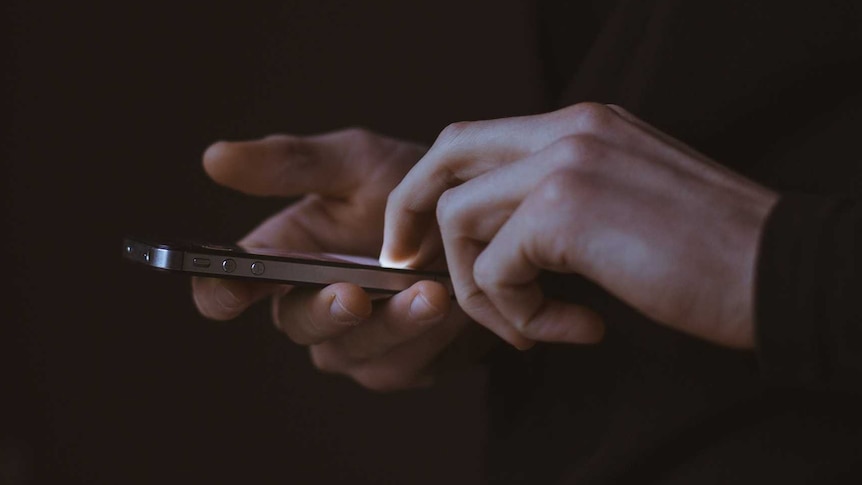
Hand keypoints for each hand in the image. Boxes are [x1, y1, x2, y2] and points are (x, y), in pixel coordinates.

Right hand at [192, 129, 491, 390]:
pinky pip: (405, 364)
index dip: (221, 292)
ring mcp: (356, 342)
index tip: (232, 288)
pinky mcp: (402, 363)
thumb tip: (214, 158)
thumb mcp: (356, 162)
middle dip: (325, 312)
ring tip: (429, 293)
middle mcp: (311, 306)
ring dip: (391, 326)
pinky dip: (430, 337)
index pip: (230, 288)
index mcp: (284, 257)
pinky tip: (455, 305)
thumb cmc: (408, 185)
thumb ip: (292, 164)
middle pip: (298, 325)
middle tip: (353, 294)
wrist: (481, 217)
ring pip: (354, 351)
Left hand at [382, 103, 778, 348]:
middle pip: (446, 156)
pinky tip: (574, 328)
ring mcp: (565, 161)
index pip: (475, 138)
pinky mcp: (565, 209)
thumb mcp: (624, 202)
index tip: (421, 239)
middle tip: (410, 265)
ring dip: (480, 289)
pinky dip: (518, 313)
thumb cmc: (710, 252)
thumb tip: (500, 240)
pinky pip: (496, 270)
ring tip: (531, 326)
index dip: (434, 187)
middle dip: (412, 213)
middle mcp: (568, 128)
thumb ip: (561, 202)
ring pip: (460, 220)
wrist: (779, 271)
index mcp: (581, 124)